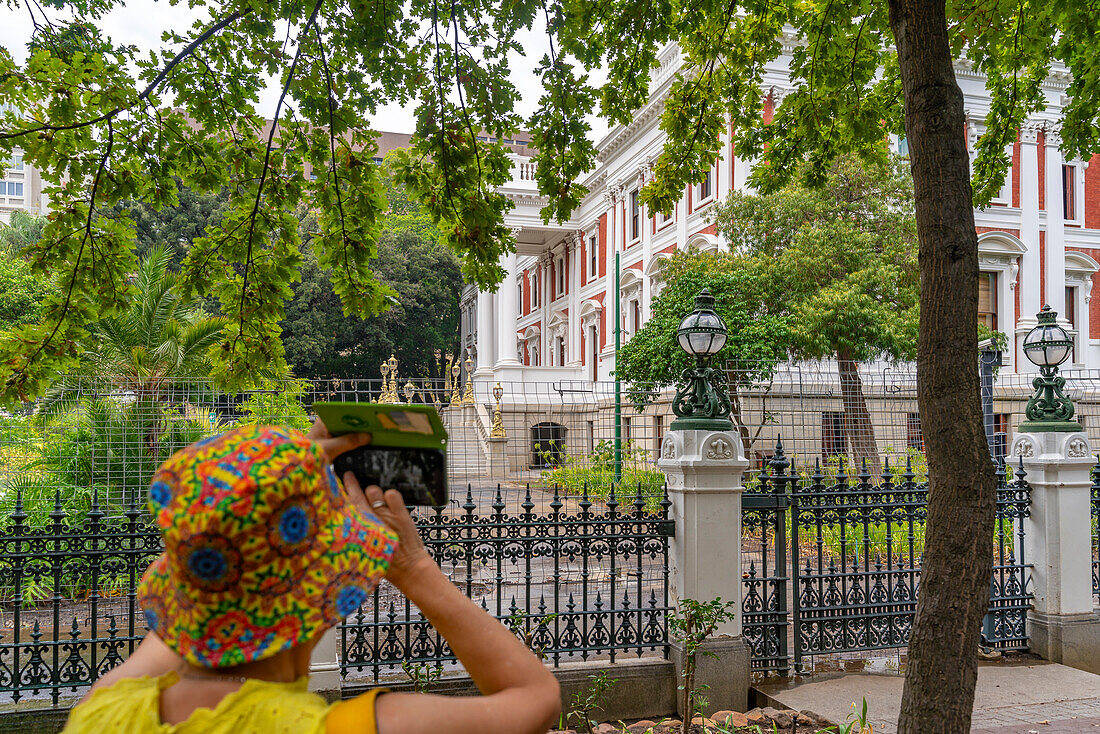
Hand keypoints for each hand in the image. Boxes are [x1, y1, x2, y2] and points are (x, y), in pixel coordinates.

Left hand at [307, 417, 370, 462]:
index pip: (344, 413)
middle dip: (360, 426)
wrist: (299, 469)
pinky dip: (354, 443)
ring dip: (358, 435)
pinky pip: (346, 441)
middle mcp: (327, 425)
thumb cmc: (309, 456)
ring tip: (375, 435)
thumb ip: (349, 442)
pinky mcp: (333, 445)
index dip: (358, 415)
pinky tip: (366, 445)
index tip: (371, 417)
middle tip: (376, 427)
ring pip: (348, 432)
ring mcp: (330, 435)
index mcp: (324, 420)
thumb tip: (368, 437)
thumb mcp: (330, 448)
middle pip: (348, 423)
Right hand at [341, 471, 434, 588]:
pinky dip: (391, 497)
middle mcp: (370, 521)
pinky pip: (392, 494)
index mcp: (359, 531)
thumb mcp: (364, 552)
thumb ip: (356, 537)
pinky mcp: (400, 514)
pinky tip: (392, 504)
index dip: (341, 496)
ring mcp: (385, 516)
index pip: (346, 508)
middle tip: (348, 475)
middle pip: (356, 496)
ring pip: (373, 491)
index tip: (335, 488)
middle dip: (351, 484)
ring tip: (378, 501)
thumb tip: (350, 525)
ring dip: (374, 494)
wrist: (409, 569)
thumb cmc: (386, 564)